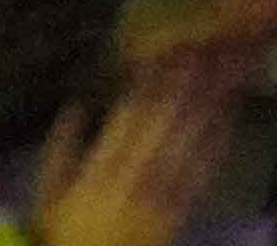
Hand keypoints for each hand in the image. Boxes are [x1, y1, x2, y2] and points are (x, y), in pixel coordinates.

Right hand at [19, 17, 276, 245]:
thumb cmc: (63, 234)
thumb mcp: (48, 196)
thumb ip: (58, 151)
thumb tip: (73, 106)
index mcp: (97, 172)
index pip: (125, 120)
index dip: (145, 85)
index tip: (162, 52)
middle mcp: (129, 180)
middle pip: (159, 125)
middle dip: (180, 86)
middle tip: (202, 49)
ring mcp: (156, 198)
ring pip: (183, 145)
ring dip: (203, 108)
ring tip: (221, 74)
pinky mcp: (175, 216)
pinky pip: (198, 178)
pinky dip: (214, 148)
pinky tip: (228, 121)